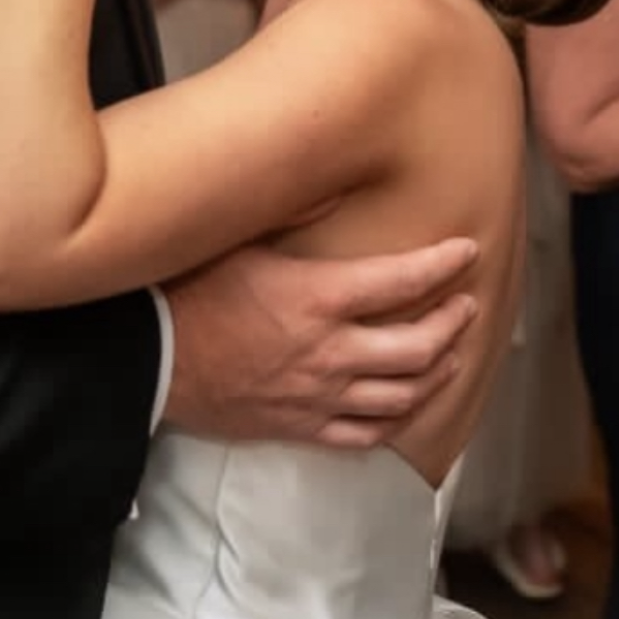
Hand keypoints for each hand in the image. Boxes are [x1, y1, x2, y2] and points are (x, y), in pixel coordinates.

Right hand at [163, 238, 478, 449]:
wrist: (151, 360)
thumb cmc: (190, 292)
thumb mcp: (244, 239)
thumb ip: (299, 211)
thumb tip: (342, 183)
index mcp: (319, 297)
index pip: (402, 280)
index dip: (442, 264)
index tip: (466, 250)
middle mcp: (330, 352)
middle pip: (418, 346)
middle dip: (453, 324)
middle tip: (467, 304)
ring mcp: (319, 396)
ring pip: (402, 395)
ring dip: (437, 372)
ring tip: (450, 354)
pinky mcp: (301, 428)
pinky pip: (365, 434)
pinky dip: (395, 421)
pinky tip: (406, 407)